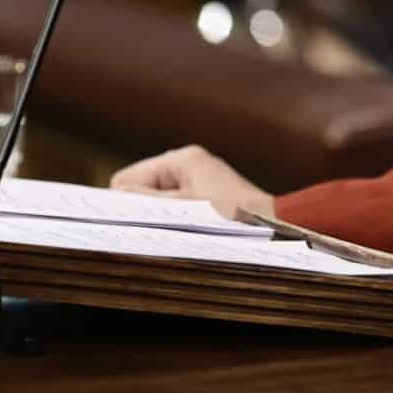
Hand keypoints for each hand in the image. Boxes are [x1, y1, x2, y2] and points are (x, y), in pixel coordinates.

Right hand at [109, 145, 275, 220]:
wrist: (276, 226)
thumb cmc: (234, 215)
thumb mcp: (185, 208)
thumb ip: (148, 199)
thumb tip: (116, 191)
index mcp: (182, 159)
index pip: (130, 177)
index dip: (122, 200)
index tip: (120, 224)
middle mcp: (190, 165)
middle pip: (143, 189)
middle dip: (141, 208)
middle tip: (145, 232)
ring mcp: (199, 181)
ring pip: (160, 200)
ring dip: (160, 216)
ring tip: (172, 233)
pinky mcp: (208, 196)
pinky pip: (178, 207)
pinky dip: (175, 219)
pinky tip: (184, 233)